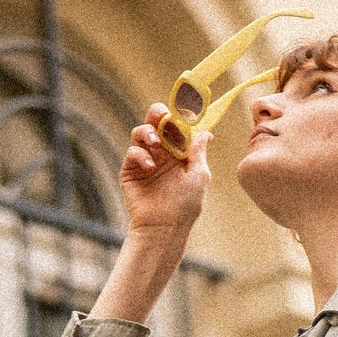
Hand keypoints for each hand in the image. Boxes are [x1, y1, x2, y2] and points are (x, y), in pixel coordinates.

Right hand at [119, 104, 210, 238]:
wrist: (163, 228)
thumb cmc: (185, 206)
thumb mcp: (198, 176)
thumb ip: (198, 152)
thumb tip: (207, 133)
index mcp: (180, 154)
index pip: (177, 127)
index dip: (179, 116)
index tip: (184, 108)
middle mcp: (162, 154)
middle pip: (157, 123)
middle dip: (158, 114)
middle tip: (162, 115)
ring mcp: (145, 160)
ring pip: (142, 132)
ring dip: (148, 131)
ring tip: (155, 142)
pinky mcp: (130, 170)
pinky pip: (133, 151)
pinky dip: (140, 154)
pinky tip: (150, 166)